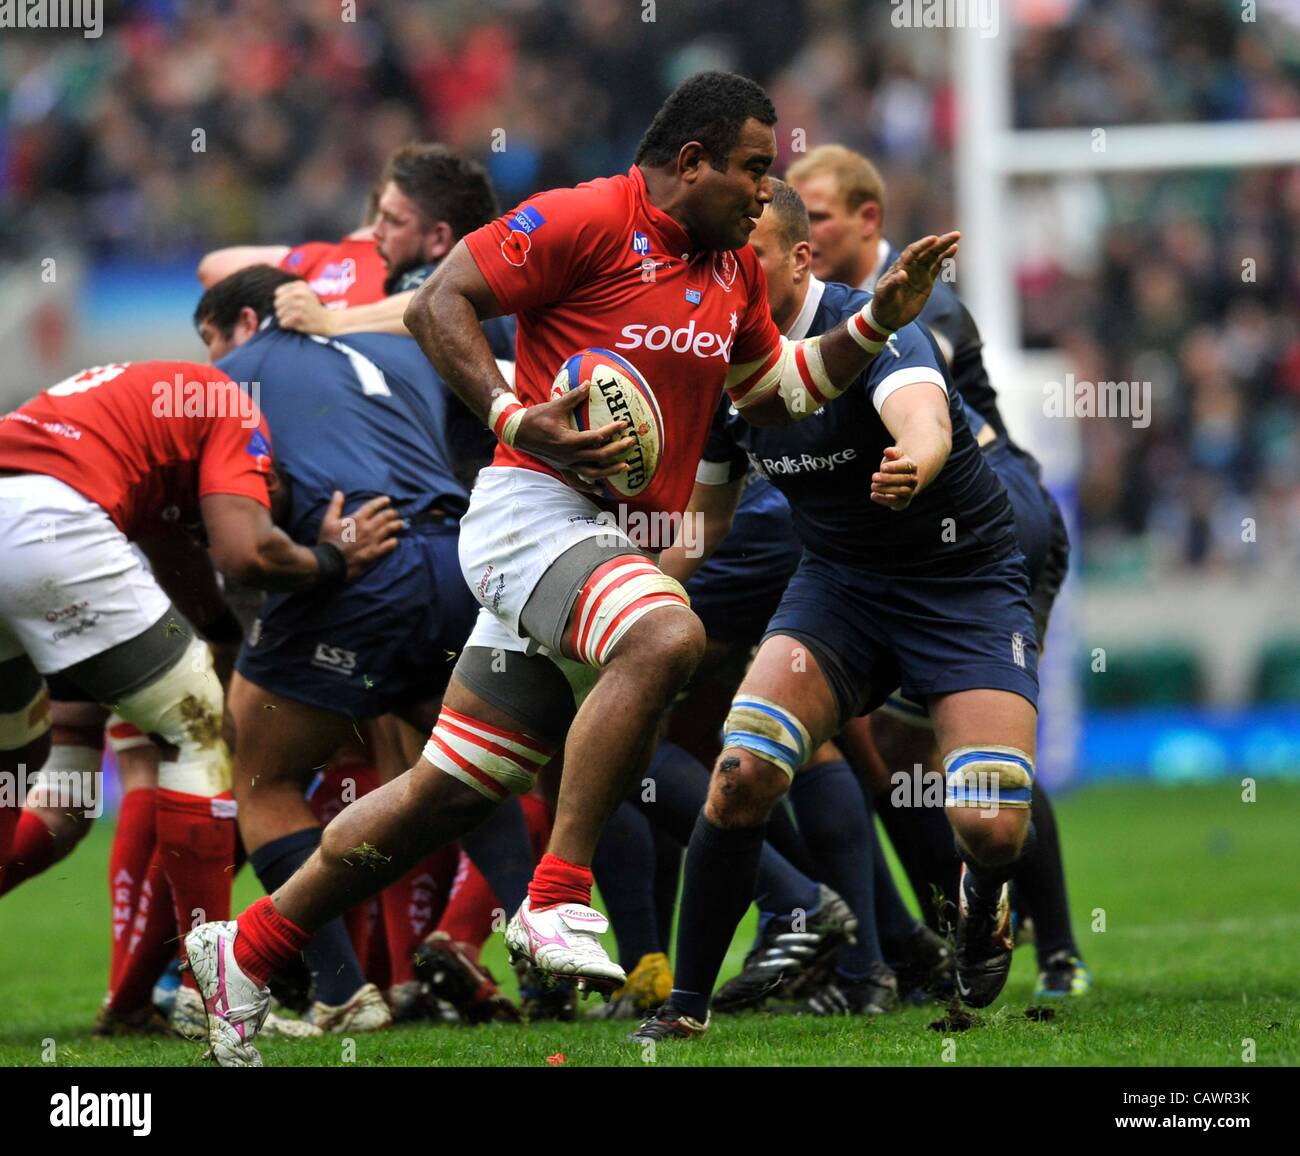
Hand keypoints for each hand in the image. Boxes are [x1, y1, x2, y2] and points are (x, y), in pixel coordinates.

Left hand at [275, 281, 334, 335]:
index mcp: (300, 285)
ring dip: (285, 319)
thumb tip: (274, 295)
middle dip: (282, 310)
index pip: (278, 293)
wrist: (327, 321)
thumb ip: (289, 291)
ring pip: (278, 314)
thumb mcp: (304, 293)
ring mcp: (299, 305)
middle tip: (293, 313)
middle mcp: (299, 293)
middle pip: (277, 303)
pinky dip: (287, 326)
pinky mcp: (299, 317)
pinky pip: (283, 323)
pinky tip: (295, 324)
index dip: (283, 300)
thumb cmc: (311, 307)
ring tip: (295, 319)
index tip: (293, 305)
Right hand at [318, 491, 403, 578]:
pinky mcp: (374, 553)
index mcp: (357, 519)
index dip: (381, 502)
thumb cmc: (328, 541)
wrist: (330, 562)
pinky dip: (394, 542)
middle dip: (392, 513)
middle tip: (395, 512)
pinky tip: (396, 540)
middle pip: (385, 517)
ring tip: (401, 523)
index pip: (373, 506)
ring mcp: (373, 540)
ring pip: (389, 529)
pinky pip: (389, 546)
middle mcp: (367, 528)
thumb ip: (335, 506)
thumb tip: (338, 492)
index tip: (387, 500)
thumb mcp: (328, 521)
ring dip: (396, 525)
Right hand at [513, 382, 634, 486]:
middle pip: (599, 457)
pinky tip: (601, 489)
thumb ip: (574, 396)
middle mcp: (569, 456)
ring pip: (591, 473)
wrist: (517, 433)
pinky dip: (590, 486)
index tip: (624, 423)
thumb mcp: (555, 405)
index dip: (612, 431)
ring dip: (609, 471)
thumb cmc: (536, 418)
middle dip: (617, 450)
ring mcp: (566, 464)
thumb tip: (589, 383)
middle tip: (631, 442)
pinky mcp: (562, 468)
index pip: (596, 438)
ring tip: (625, 466)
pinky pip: (577, 481)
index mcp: (568, 441)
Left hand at [870, 231, 959, 332]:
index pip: (912, 252)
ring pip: (934, 256)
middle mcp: (911, 266)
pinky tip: (953, 249)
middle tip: (955, 235)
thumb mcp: (884, 294)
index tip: (934, 239)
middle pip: (927, 251)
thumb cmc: (882, 304)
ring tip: (956, 238)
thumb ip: (893, 284)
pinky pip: (938, 266)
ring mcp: (920, 272)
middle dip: (940, 243)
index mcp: (899, 266)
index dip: (923, 245)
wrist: (887, 317)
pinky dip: (945, 258)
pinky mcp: (927, 281)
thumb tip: (903, 274)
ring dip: (944, 247)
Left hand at [870, 446, 919, 510]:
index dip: (894, 467)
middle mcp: (913, 480)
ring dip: (885, 489)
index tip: (882, 468)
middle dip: (888, 478)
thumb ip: (892, 452)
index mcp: (912, 466)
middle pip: (904, 479)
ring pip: (901, 491)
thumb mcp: (894, 456)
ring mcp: (909, 491)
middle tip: (873, 477)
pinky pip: (895, 502)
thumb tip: (887, 451)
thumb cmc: (895, 465)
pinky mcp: (902, 501)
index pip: (906, 466)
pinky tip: (873, 495)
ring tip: (873, 486)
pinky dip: (883, 499)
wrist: (900, 480)